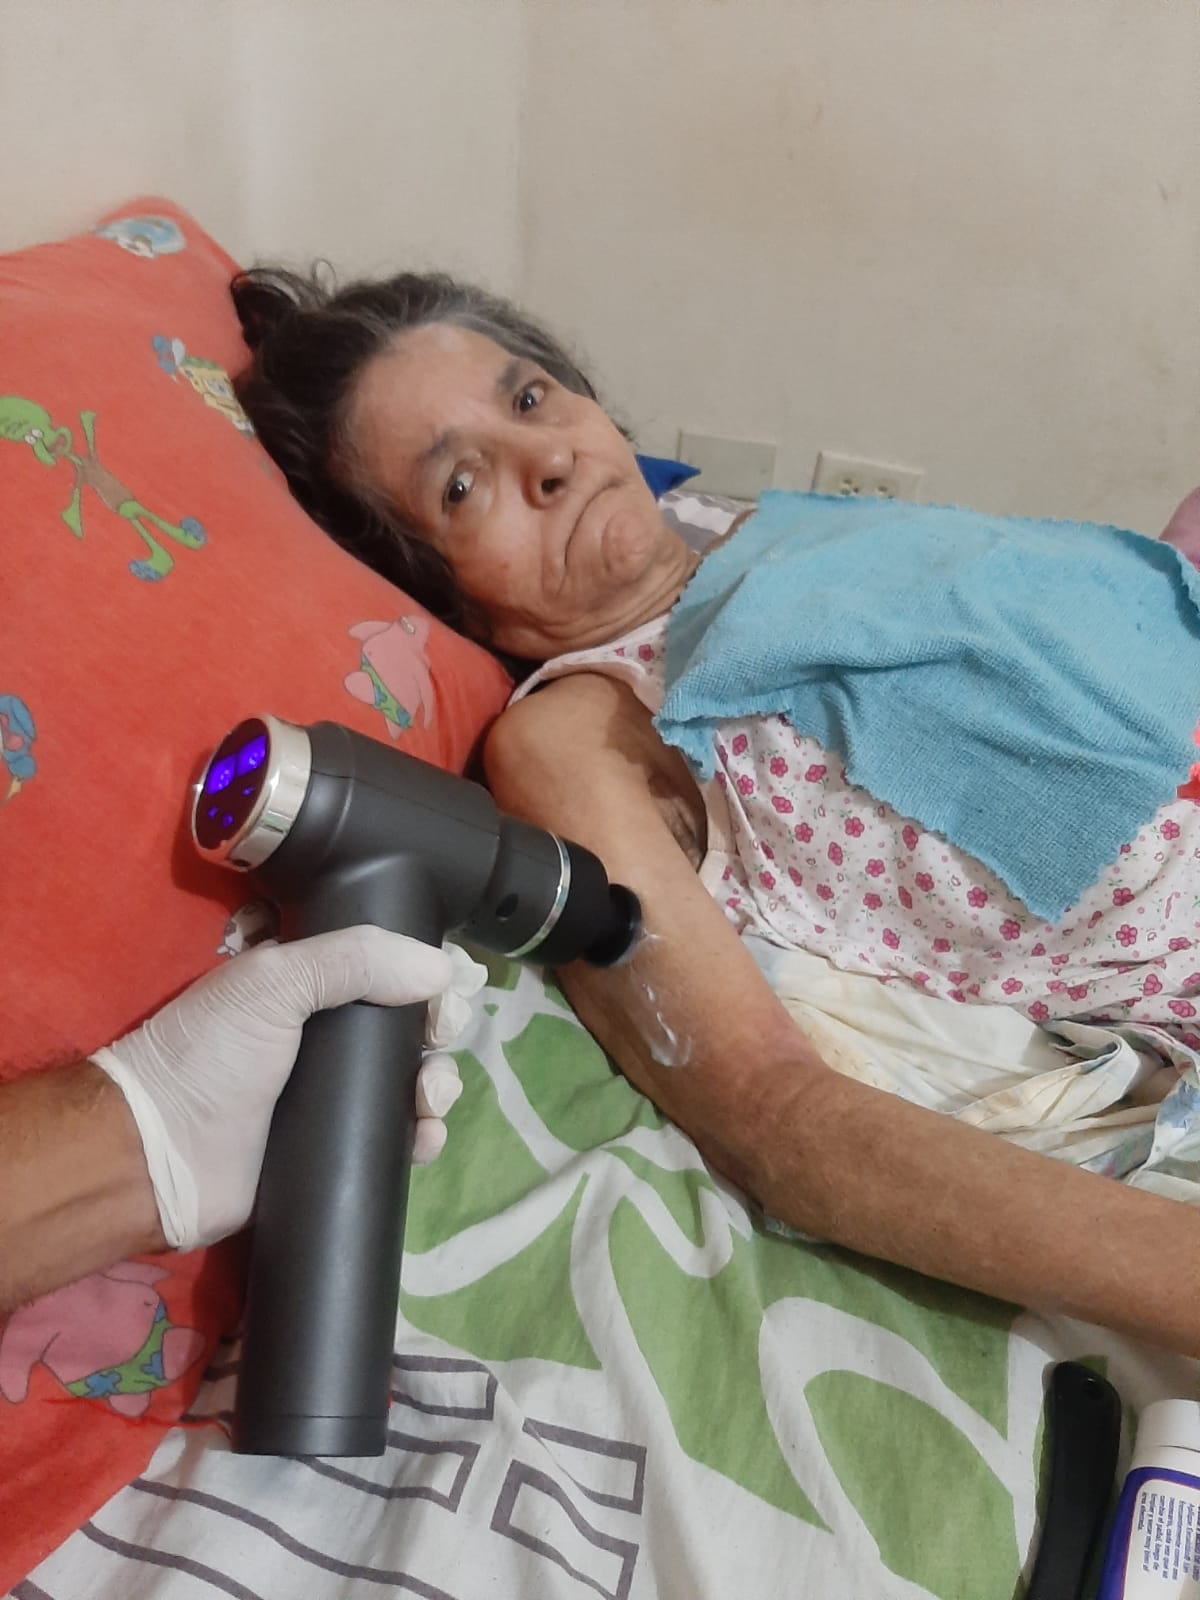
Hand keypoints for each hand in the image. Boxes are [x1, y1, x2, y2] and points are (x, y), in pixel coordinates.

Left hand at [91, 927, 481, 1251]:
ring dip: (437, 1085)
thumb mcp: (274, 983)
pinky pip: (396, 1139)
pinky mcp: (336, 1149)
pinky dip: (422, 1136)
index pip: (386, 970)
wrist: (160, 1155)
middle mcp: (325, 1037)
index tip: (448, 991)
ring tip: (428, 1098)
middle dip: (439, 1033)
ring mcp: (332, 1097)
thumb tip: (443, 970)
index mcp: (308, 987)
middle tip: (437, 1043)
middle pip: (409, 1026)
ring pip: (412, 1083)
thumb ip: (355, 960)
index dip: (425, 977)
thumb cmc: (209, 1056)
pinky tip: (422, 1137)